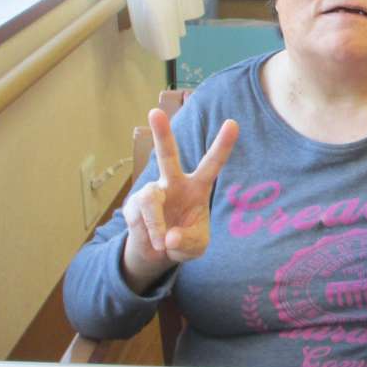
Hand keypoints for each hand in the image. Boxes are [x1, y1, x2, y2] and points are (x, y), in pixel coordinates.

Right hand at [121, 108, 238, 292]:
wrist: (158, 253)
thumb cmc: (184, 240)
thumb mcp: (196, 247)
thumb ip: (188, 242)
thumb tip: (169, 236)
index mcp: (197, 187)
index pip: (212, 163)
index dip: (222, 144)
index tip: (233, 123)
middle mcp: (173, 183)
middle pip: (167, 155)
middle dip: (161, 134)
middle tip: (153, 112)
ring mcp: (152, 192)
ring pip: (151, 199)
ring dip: (157, 225)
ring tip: (162, 242)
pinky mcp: (134, 205)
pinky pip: (141, 217)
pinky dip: (151, 234)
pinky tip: (154, 241)